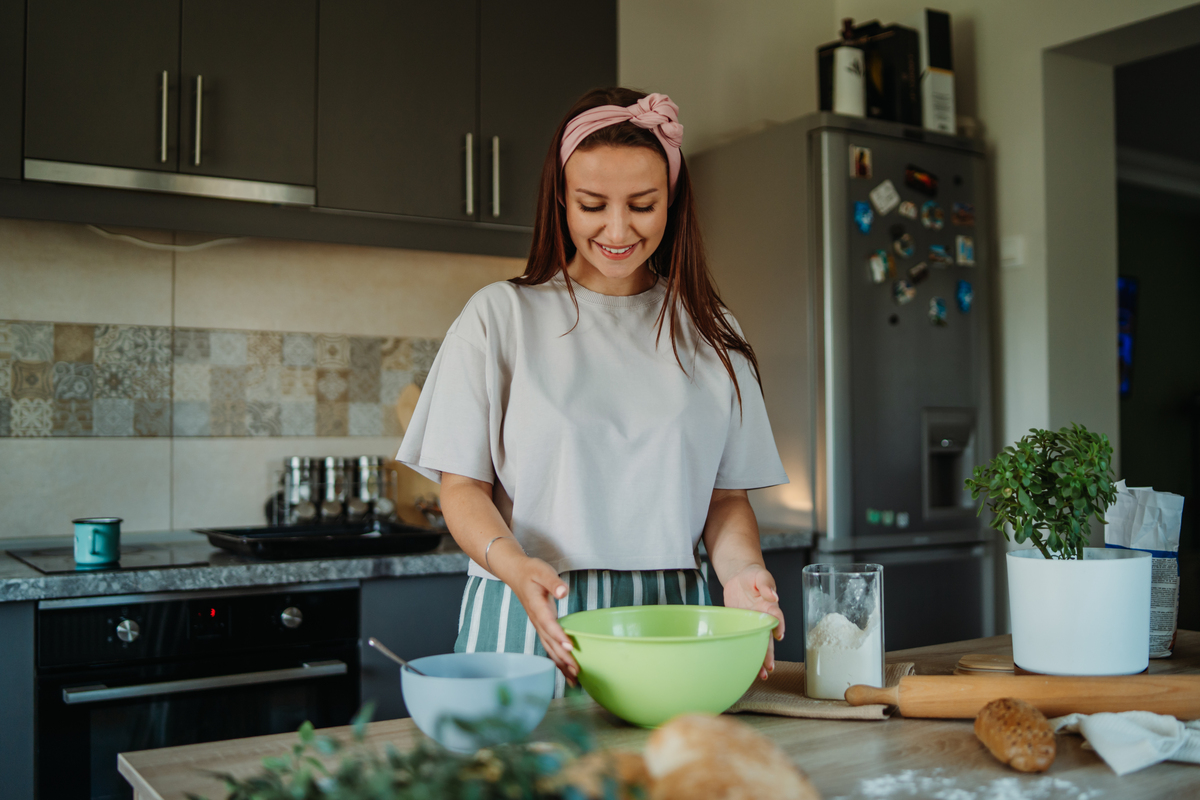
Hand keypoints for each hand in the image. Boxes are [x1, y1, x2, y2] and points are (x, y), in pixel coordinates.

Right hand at [505, 555, 578, 684]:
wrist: (516, 574)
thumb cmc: (531, 571)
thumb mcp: (542, 571)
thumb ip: (553, 582)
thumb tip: (563, 591)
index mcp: (537, 607)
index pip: (549, 624)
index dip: (559, 636)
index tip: (570, 647)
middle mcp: (536, 620)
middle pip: (549, 643)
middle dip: (563, 658)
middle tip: (577, 670)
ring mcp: (538, 625)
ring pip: (549, 648)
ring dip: (561, 664)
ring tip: (574, 679)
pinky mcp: (542, 627)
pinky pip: (549, 646)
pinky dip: (558, 659)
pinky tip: (567, 670)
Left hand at [722, 564, 784, 680]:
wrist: (740, 576)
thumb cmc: (753, 575)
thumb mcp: (760, 575)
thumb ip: (766, 584)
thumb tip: (773, 595)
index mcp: (770, 606)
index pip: (777, 618)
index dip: (779, 626)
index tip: (779, 635)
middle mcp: (763, 618)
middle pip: (768, 638)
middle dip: (769, 653)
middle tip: (770, 667)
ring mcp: (752, 624)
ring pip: (758, 644)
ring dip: (760, 659)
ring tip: (762, 674)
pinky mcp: (740, 626)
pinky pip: (744, 641)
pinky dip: (745, 652)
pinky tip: (745, 665)